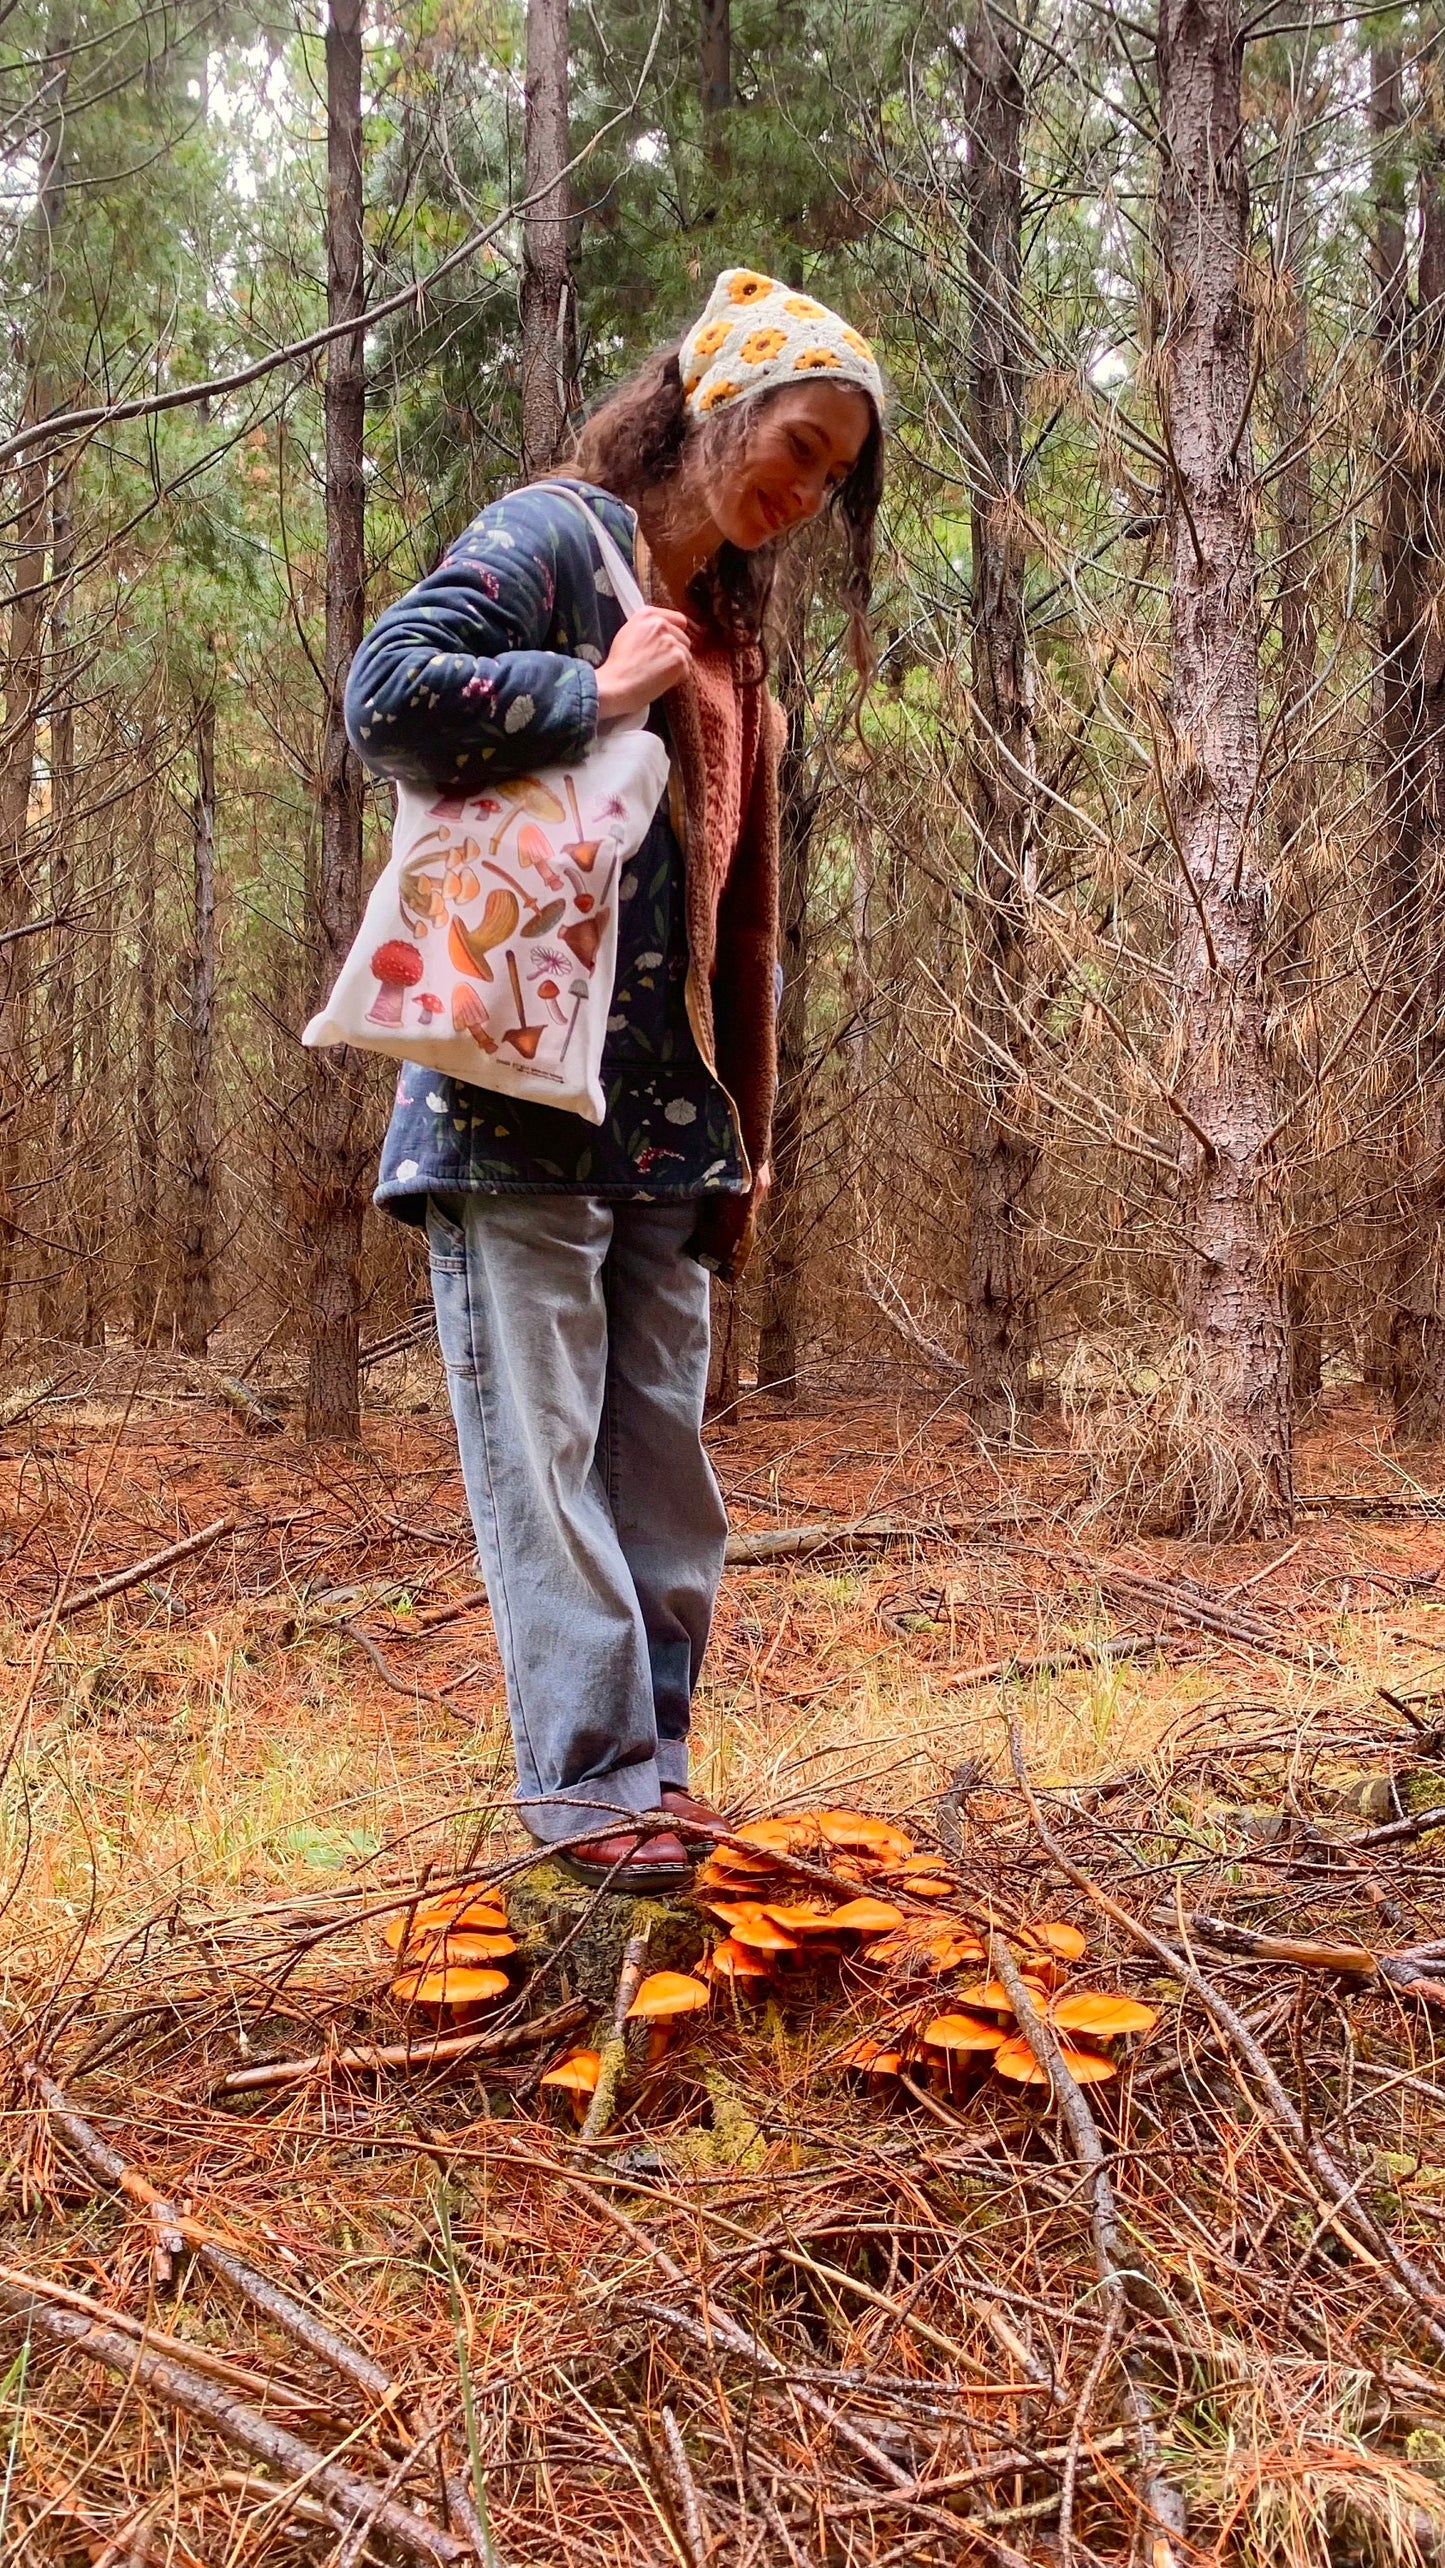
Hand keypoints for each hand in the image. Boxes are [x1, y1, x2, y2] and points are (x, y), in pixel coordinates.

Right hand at [593, 606, 697, 722]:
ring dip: (676, 667)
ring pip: (686, 656)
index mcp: (648, 615)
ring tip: (655, 673)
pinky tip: (659, 680)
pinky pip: (686, 671)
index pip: (679, 620)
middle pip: (684, 639)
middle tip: (656, 664)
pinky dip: (676, 679)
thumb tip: (663, 634)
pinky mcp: (678, 659)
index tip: (669, 645)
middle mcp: (661, 624)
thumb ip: (648, 628)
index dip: (676, 634)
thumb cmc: (619, 666)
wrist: (617, 686)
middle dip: (675, 653)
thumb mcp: (628, 633)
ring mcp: (671, 641)